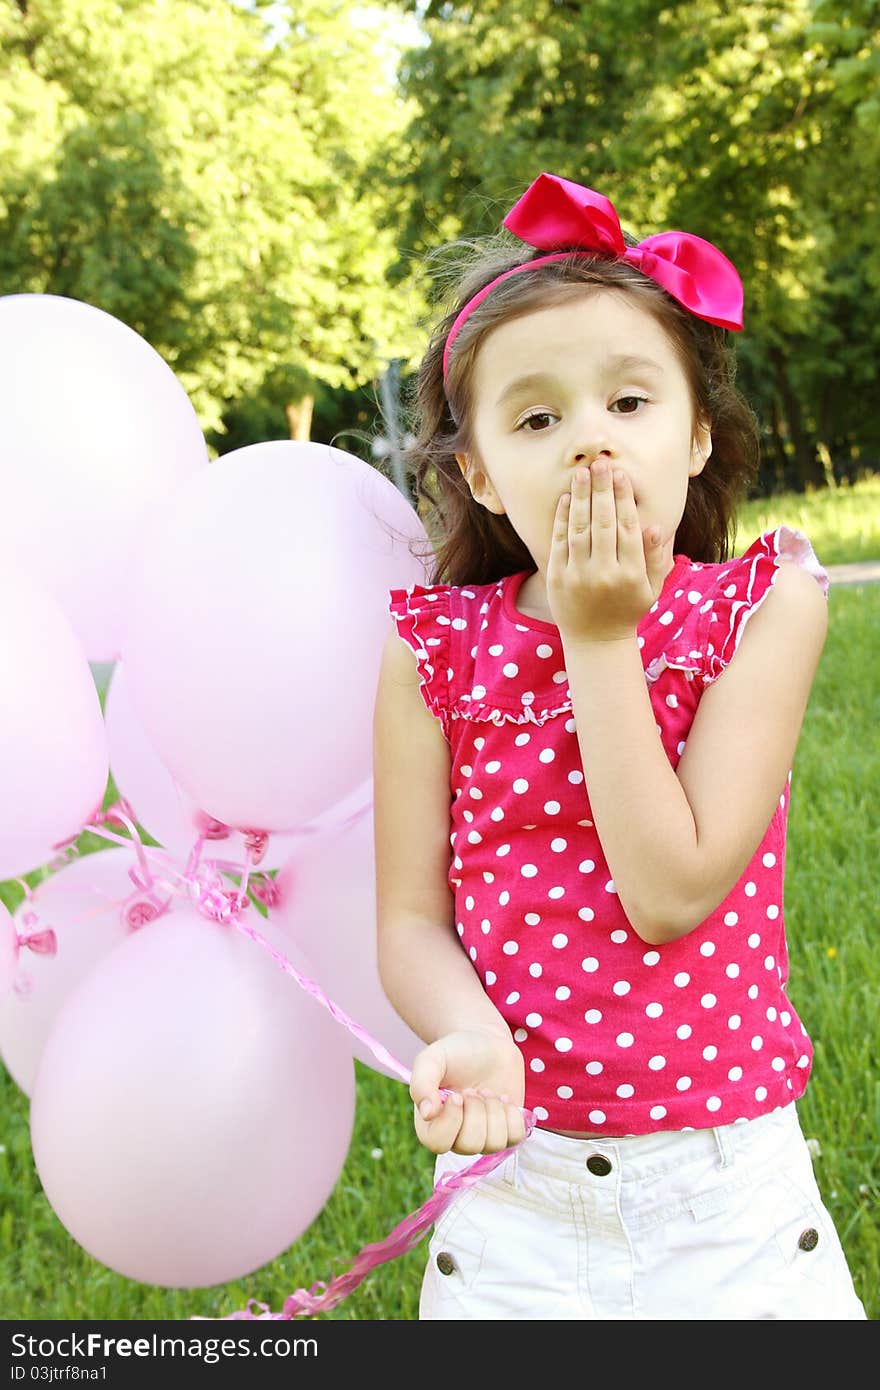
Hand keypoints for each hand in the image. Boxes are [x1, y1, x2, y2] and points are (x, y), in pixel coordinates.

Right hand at [409, 1027, 525, 1155]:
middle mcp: (456, 1136)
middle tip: (473, 1090)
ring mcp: (484, 1137)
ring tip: (487, 1092)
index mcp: (431, 1123)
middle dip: (476, 1110)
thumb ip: (422, 1082)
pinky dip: (513, 1114)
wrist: (487, 1043)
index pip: (437, 1143)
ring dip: (494, 1110)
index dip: (451, 1121)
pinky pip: (516, 1137)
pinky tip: (503, 1099)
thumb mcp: (433, 1058)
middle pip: (470, 1145)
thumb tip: (427, 1114)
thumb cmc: (455, 1052)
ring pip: (494, 1143)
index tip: (457, 1095)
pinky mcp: (506, 1132)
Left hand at [546, 460, 674, 643]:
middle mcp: (605, 573)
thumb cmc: (628, 609)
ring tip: (582, 473)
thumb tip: (654, 526)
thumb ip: (654, 557)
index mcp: (631, 574)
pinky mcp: (557, 578)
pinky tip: (568, 499)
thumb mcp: (651, 588)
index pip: (628, 528)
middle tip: (601, 464)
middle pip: (603, 523)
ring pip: (580, 529)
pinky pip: (560, 543)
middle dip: (602, 490)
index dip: (624, 499)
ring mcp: (578, 576)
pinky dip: (563, 519)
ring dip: (581, 498)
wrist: (595, 641)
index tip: (621, 475)